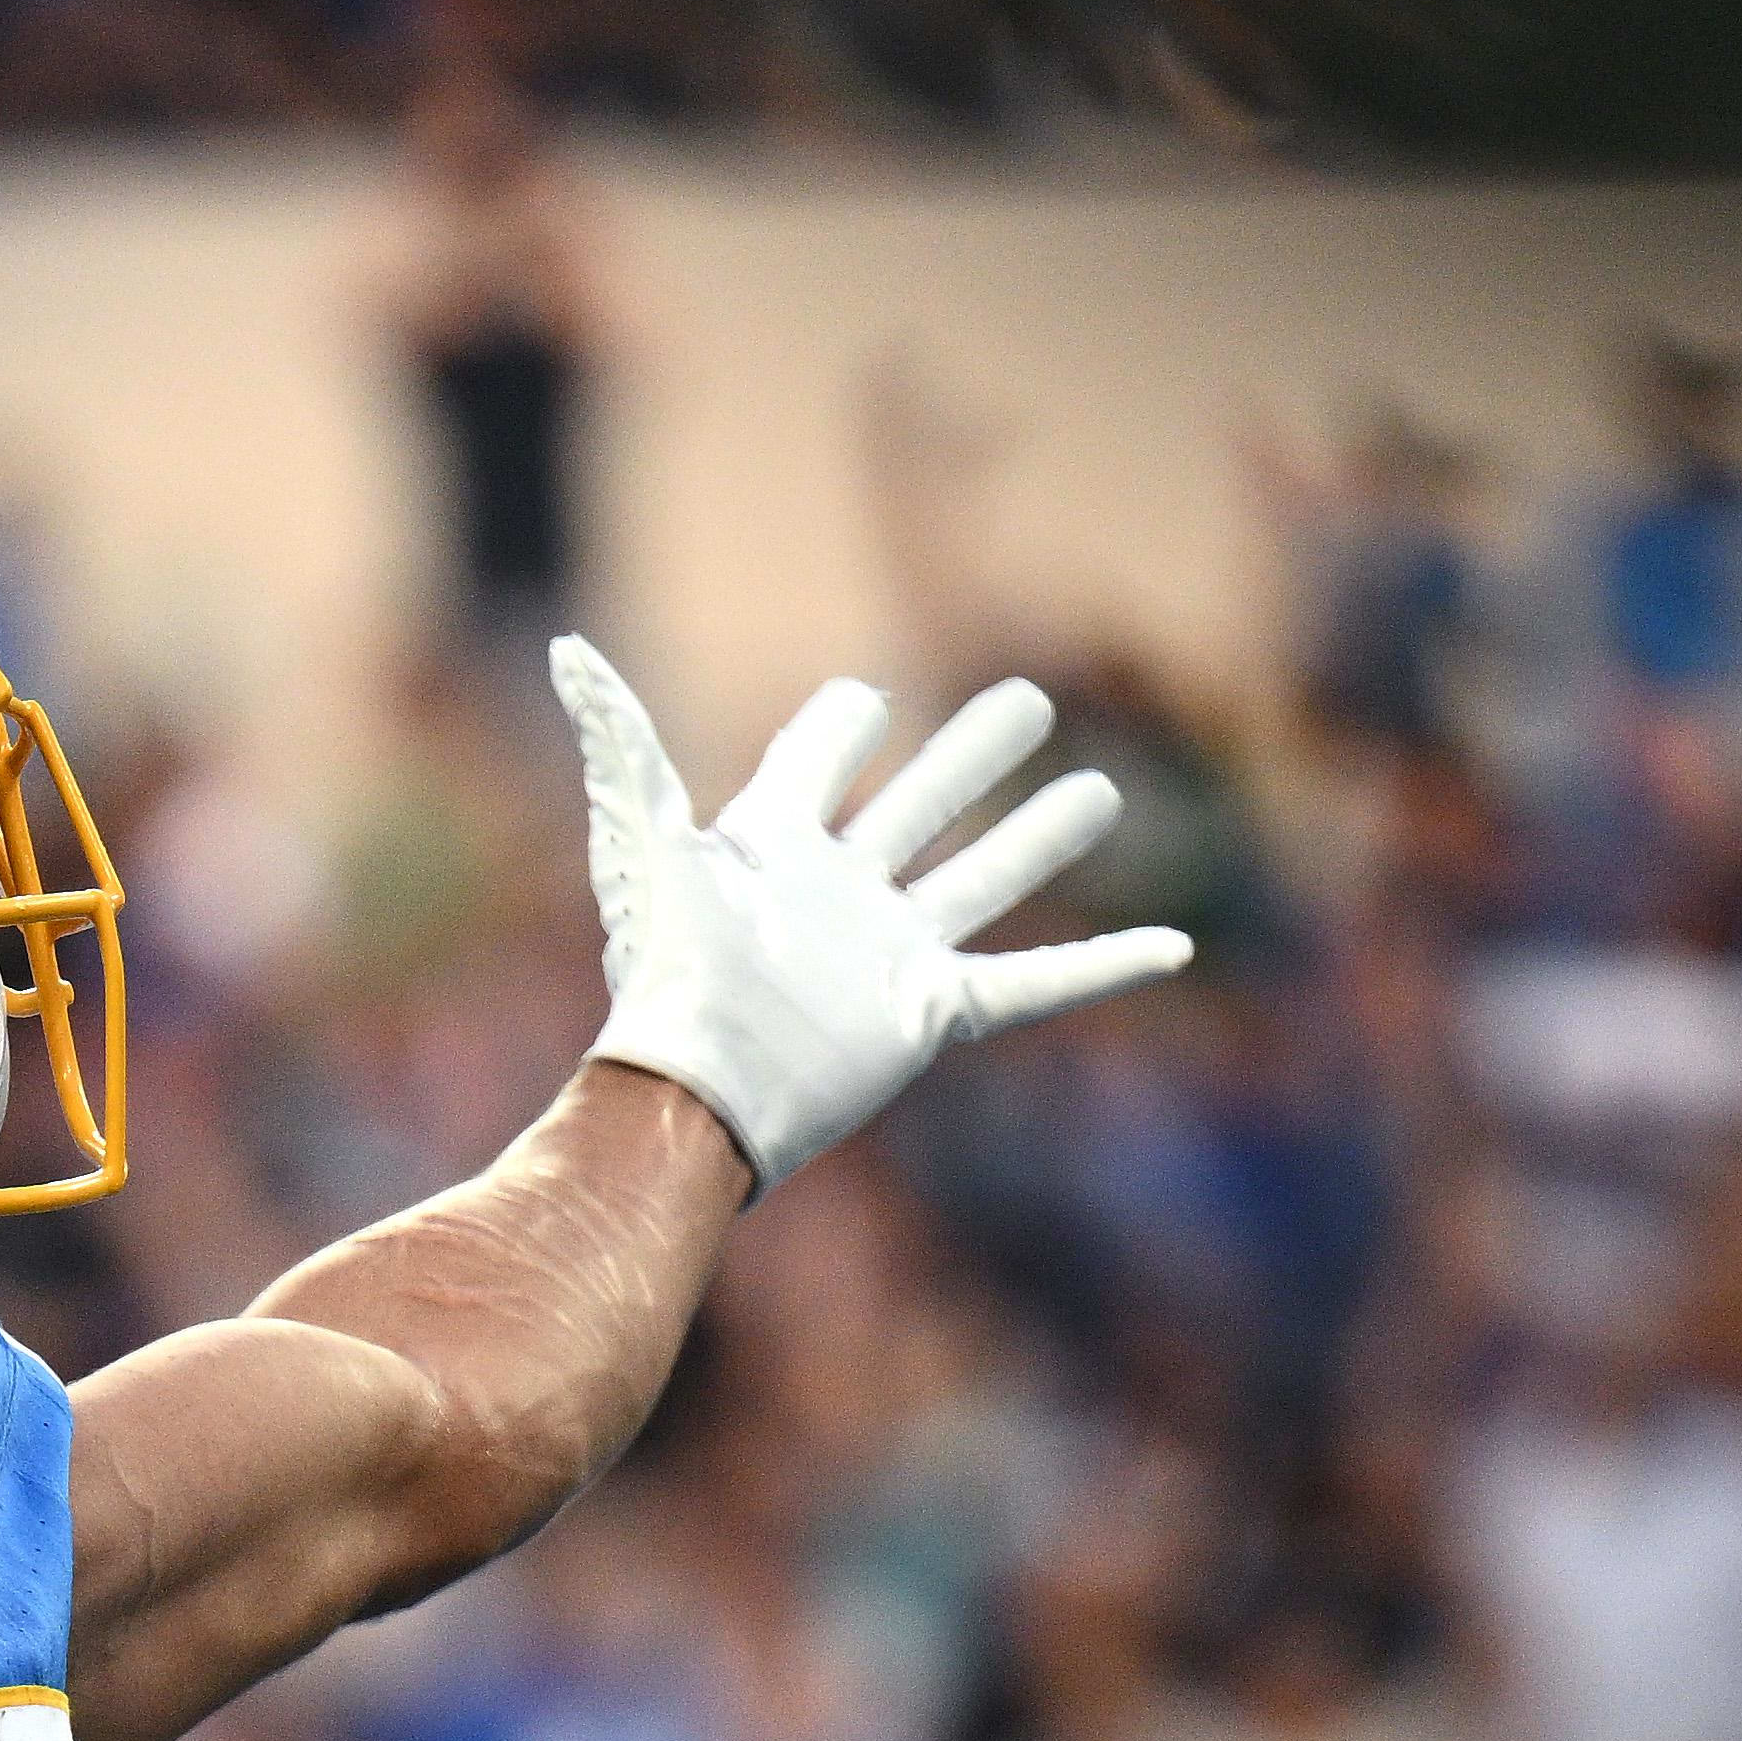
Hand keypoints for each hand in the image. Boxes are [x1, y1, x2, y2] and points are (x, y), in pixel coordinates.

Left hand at [553, 636, 1190, 1192]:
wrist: (696, 1089)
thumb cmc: (664, 968)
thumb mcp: (642, 836)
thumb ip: (619, 738)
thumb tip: (569, 651)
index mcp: (772, 843)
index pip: (814, 762)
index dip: (839, 728)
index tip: (863, 703)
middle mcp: (839, 894)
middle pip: (920, 806)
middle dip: (970, 757)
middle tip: (1027, 700)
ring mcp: (890, 953)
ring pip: (985, 879)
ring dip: (1041, 839)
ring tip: (1100, 790)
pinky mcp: (929, 1013)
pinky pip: (1035, 985)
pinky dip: (1105, 967)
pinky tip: (1172, 946)